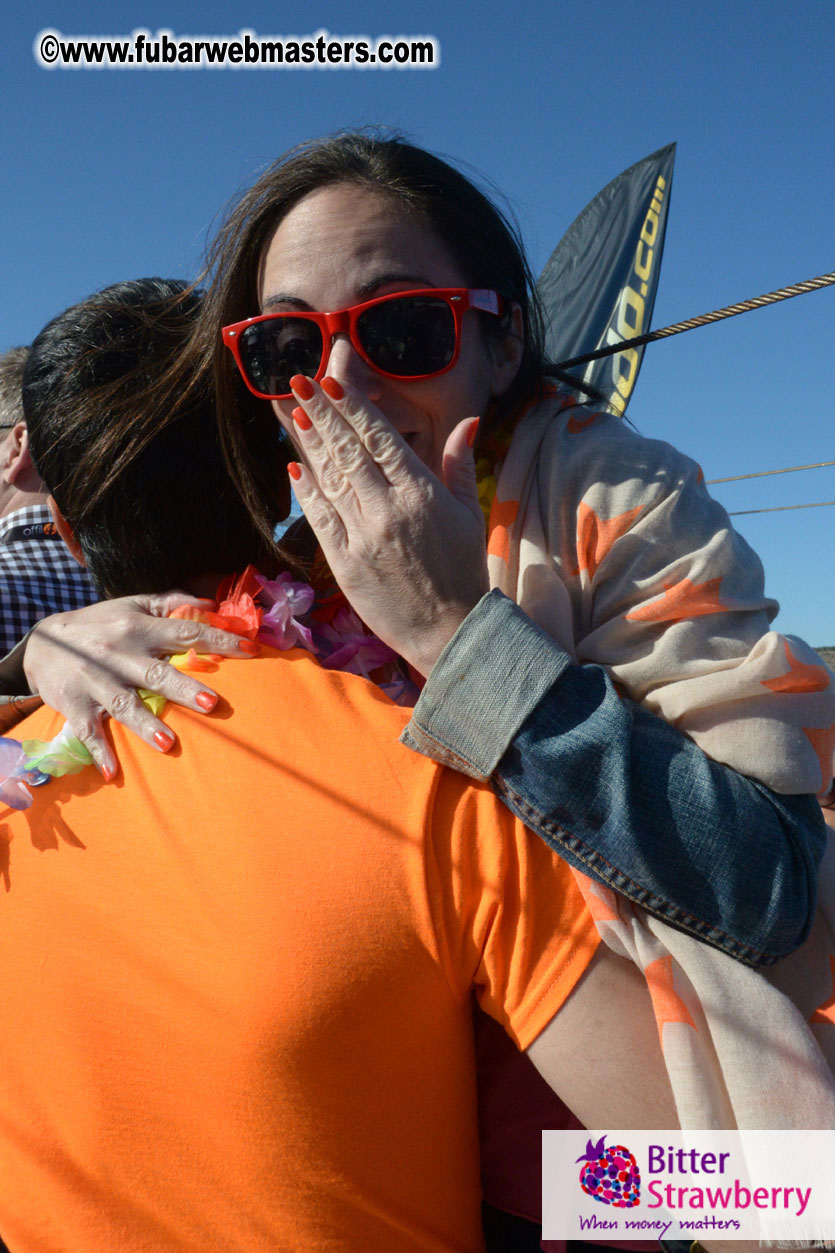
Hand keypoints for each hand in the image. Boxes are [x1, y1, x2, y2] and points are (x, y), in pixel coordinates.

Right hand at [23, 592, 259, 778]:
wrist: (40, 643)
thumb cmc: (99, 624)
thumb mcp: (132, 604)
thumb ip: (171, 602)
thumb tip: (210, 603)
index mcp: (139, 627)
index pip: (185, 632)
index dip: (219, 640)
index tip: (252, 651)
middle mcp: (119, 653)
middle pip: (156, 672)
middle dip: (183, 688)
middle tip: (212, 703)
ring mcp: (97, 681)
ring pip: (124, 704)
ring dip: (146, 725)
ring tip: (169, 743)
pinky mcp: (75, 704)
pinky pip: (88, 730)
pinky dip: (99, 751)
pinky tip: (113, 772)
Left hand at [286, 375, 488, 676]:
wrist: (449, 630)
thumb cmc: (463, 569)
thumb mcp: (470, 512)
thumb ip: (460, 463)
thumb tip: (468, 419)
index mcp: (421, 492)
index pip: (379, 438)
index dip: (352, 407)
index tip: (332, 382)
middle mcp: (388, 509)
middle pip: (347, 450)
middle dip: (321, 412)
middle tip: (298, 383)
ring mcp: (362, 536)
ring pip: (329, 478)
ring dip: (309, 443)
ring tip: (293, 413)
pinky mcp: (344, 562)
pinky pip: (320, 517)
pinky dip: (307, 490)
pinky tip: (296, 466)